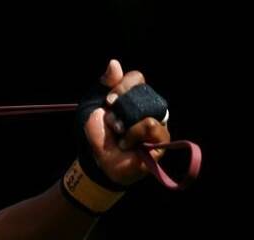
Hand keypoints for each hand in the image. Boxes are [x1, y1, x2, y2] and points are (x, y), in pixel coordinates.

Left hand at [83, 59, 171, 185]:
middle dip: (120, 108)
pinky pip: (150, 126)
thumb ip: (104, 85)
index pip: (135, 78)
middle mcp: (149, 107)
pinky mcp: (161, 140)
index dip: (121, 87)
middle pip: (142, 93)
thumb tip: (114, 63)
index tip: (108, 101)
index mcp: (134, 97)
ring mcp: (158, 123)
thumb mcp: (93, 107)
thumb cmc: (97, 135)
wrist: (96, 162)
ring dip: (126, 124)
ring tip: (119, 136)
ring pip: (147, 110)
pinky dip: (133, 134)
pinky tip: (126, 144)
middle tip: (112, 123)